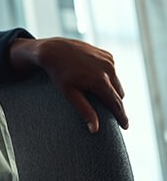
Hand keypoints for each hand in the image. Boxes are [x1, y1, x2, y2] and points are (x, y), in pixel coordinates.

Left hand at [10, 37, 127, 132]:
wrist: (55, 50)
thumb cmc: (60, 74)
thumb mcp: (69, 94)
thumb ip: (84, 111)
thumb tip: (95, 129)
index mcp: (100, 81)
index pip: (116, 103)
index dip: (121, 116)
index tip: (125, 127)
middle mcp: (108, 69)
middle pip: (119, 94)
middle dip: (115, 104)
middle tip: (110, 114)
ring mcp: (109, 61)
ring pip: (117, 83)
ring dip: (112, 91)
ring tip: (101, 97)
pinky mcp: (108, 55)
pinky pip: (113, 72)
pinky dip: (108, 78)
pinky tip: (96, 80)